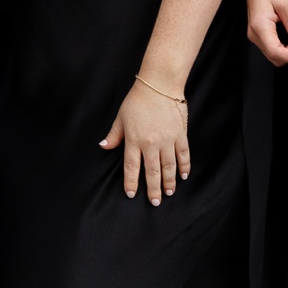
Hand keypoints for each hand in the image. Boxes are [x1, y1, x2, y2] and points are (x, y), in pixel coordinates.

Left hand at [100, 78, 189, 204]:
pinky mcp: (180, 134)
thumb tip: (103, 147)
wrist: (159, 85)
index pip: (131, 167)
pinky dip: (184, 166)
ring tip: (169, 193)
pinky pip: (183, 154)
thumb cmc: (137, 100)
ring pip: (169, 166)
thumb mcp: (121, 117)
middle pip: (152, 172)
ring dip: (169, 182)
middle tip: (155, 202)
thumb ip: (114, 135)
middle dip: (153, 189)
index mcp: (134, 140)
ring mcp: (167, 139)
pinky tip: (183, 176)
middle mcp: (151, 143)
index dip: (131, 182)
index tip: (132, 194)